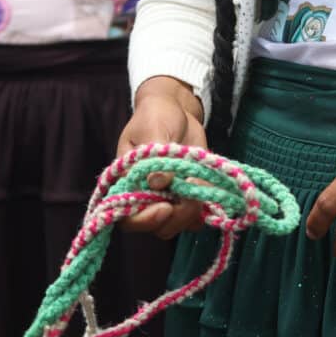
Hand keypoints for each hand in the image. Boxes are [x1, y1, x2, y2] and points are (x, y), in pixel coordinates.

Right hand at [116, 76, 208, 238]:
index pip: (127, 216)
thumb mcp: (153, 127)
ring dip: (191, 214)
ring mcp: (165, 199)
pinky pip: (194, 218)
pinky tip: (209, 193)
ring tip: (199, 187)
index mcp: (126, 182)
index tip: (165, 208)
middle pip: (154, 226)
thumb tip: (158, 182)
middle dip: (175, 217)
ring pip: (175, 225)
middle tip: (190, 198)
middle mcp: (143, 196)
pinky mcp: (186, 197)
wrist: (177, 110)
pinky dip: (204, 211)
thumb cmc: (156, 114)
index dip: (144, 219)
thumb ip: (156, 154)